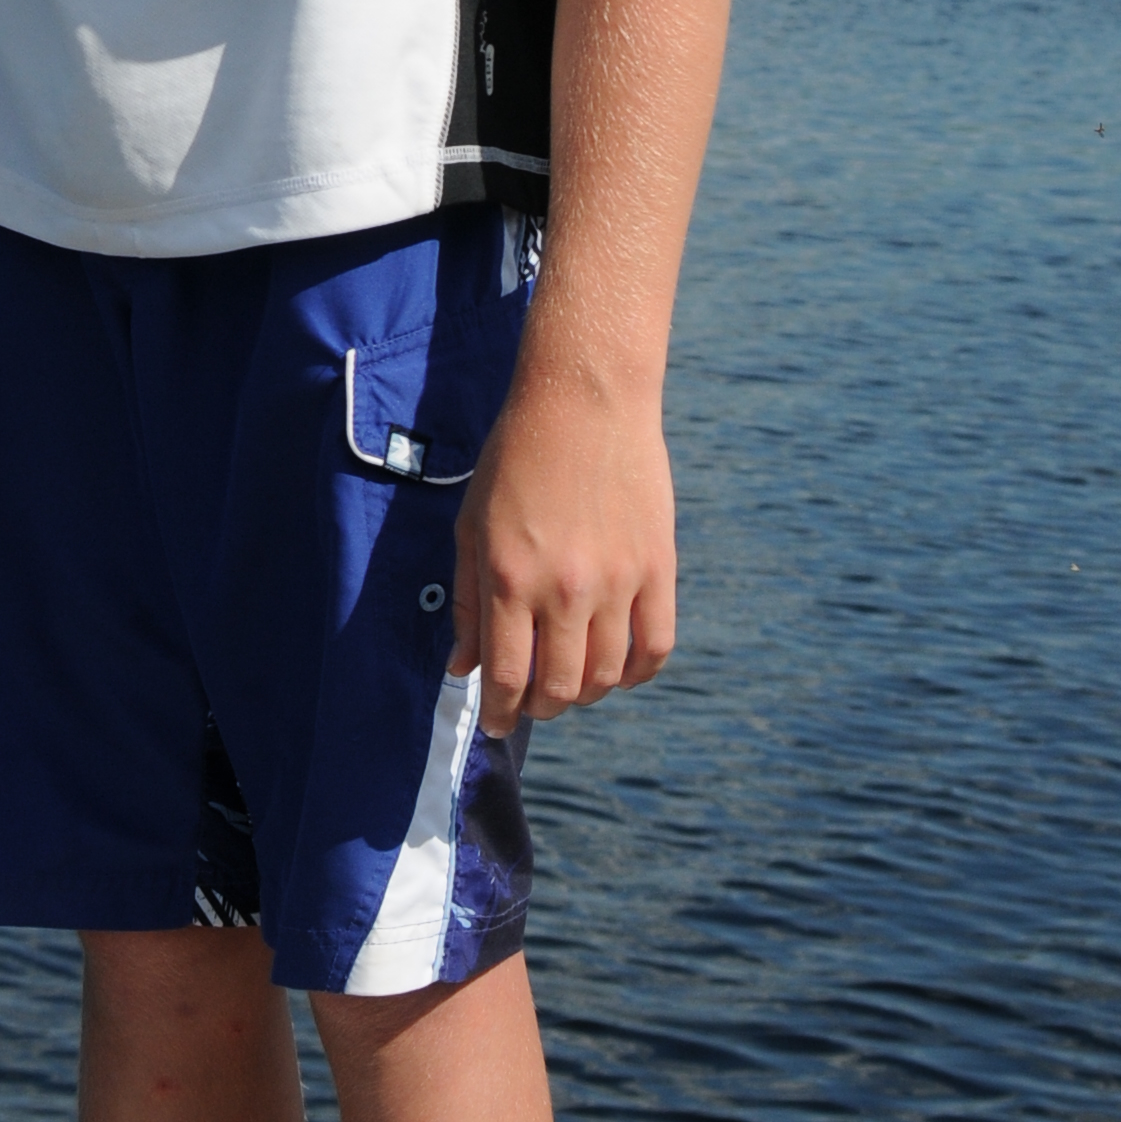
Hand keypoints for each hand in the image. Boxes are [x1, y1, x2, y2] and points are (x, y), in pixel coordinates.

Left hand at [450, 358, 676, 728]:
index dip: (499, 712)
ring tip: (571, 682)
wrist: (583, 399)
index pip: (506, 676)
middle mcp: (565, 588)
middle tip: (532, 699)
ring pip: (608, 676)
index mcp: (511, 578)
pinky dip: (639, 673)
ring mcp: (618, 581)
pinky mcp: (658, 567)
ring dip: (586, 694)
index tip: (495, 722)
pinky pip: (657, 646)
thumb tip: (462, 667)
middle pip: (560, 687)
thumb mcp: (471, 526)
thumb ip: (467, 601)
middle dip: (540, 706)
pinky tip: (621, 671)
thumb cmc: (515, 458)